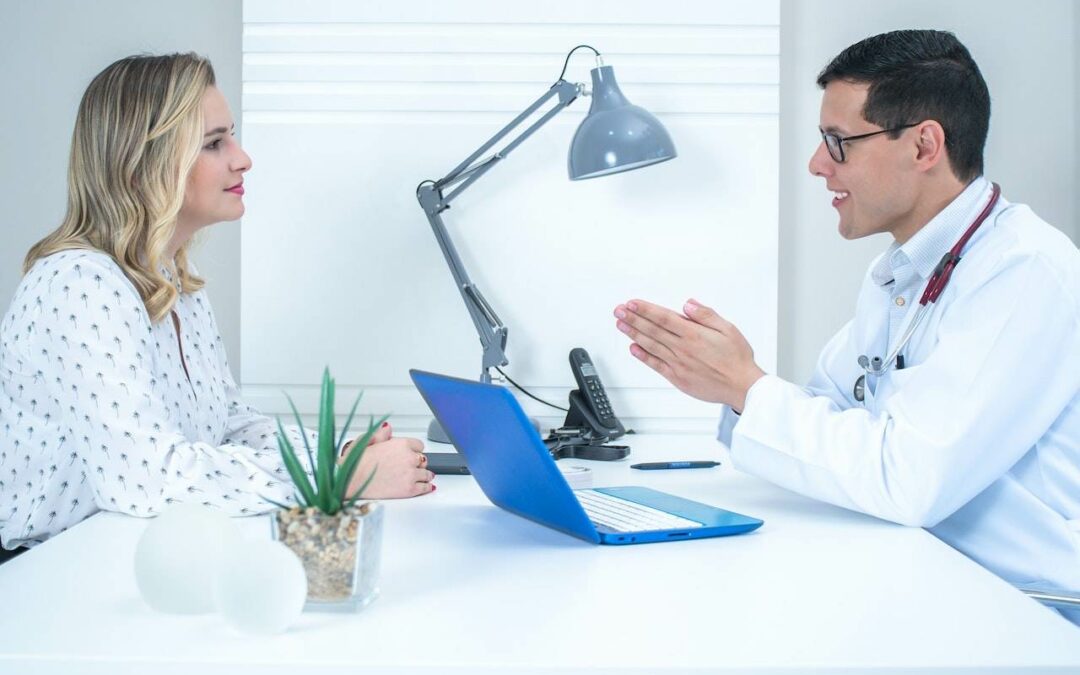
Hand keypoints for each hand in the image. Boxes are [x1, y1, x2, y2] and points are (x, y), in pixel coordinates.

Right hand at [342, 426, 433, 498]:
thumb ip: (381, 434)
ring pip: (426, 473)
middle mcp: (408, 458)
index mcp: (400, 444)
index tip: (410, 454)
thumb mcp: (366, 441)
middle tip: (409, 466)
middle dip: (417, 462)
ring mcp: (411, 474)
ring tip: (418, 476)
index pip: (419, 445)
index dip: (413, 450)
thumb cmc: (355, 464)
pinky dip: (426, 487)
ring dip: (423, 474)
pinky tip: (423, 485)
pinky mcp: (410, 489)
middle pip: (423, 459)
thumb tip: (388, 429)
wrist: (351, 483)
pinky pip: (425, 487)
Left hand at [614, 298, 764, 410]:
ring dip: (633, 333)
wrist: (741, 387)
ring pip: (650, 345)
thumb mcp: (728, 329)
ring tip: (621, 325)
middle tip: (619, 311)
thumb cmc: (737, 359)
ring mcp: (678, 363)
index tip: (632, 303)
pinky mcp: (677, 377)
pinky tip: (634, 348)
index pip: (663, 317)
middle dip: (633, 318)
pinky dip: (643, 356)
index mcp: (694, 334)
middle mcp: (682, 348)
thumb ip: (706, 315)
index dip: (645, 309)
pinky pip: (655, 365)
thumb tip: (688, 305)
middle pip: (652, 329)